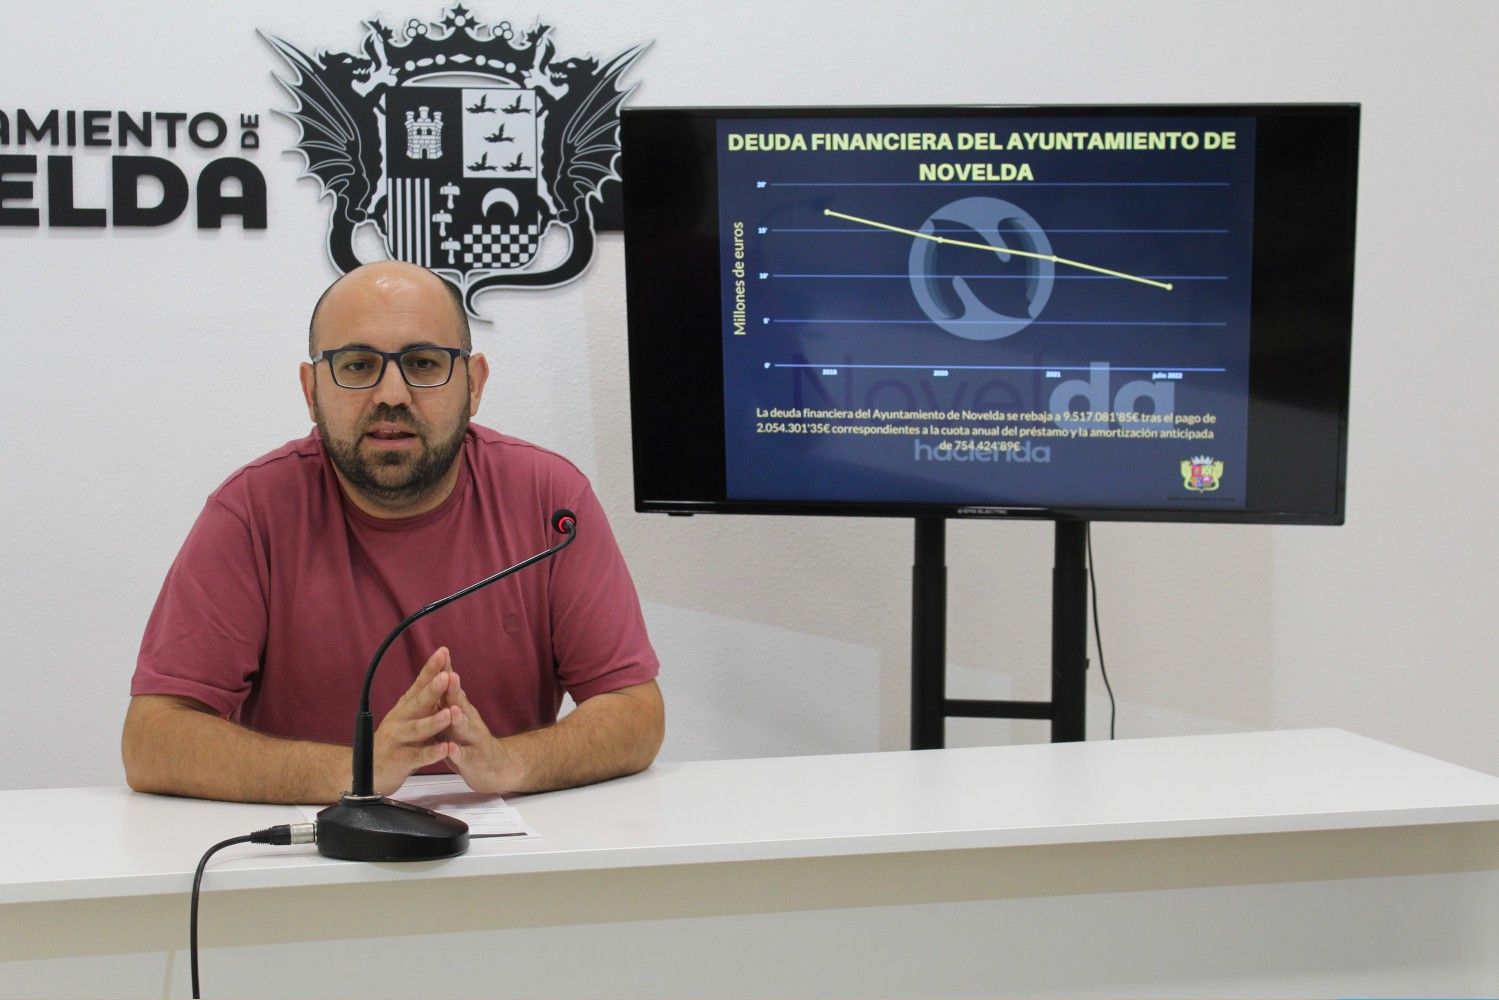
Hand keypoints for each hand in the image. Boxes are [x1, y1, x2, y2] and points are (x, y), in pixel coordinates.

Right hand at [372, 647, 459, 794]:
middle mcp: (400, 719)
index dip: (430, 669)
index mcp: (405, 707)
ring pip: (417, 729)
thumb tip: (440, 674)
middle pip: (418, 702)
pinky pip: (418, 756)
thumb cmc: (395, 742)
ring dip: (434, 721)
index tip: (443, 652)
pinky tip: (445, 748)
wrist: (368, 772)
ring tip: (449, 713)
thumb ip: (423, 700)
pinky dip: (432, 753)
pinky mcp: (400, 760)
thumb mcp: (408, 717)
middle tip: (447, 676)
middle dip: (433, 689)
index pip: (419, 684)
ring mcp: (399, 740)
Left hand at [441, 669, 517, 793]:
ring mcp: (473, 741)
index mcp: (462, 711)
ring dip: (459, 719)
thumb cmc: (471, 741)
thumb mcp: (460, 717)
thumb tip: (444, 672)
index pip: (452, 688)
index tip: (441, 654)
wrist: (497, 768)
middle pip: (460, 704)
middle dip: (454, 690)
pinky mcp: (474, 761)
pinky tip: (451, 749)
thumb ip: (451, 699)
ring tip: (453, 710)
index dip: (447, 672)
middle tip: (448, 675)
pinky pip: (465, 757)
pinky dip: (457, 753)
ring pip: (465, 729)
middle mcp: (470, 722)